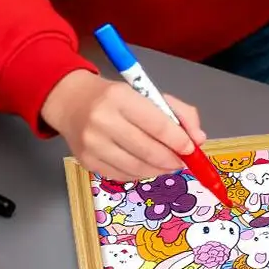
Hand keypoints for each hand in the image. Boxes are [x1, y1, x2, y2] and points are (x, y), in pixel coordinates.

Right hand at [43, 69, 207, 182]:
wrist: (69, 102)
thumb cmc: (113, 97)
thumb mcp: (146, 93)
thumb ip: (178, 112)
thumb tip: (199, 139)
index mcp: (119, 97)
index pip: (156, 124)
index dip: (178, 140)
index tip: (191, 148)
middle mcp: (102, 121)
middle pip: (147, 150)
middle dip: (171, 160)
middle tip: (182, 161)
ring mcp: (92, 144)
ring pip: (136, 167)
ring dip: (159, 170)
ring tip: (168, 165)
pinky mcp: (86, 162)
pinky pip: (122, 176)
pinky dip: (140, 174)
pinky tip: (147, 167)